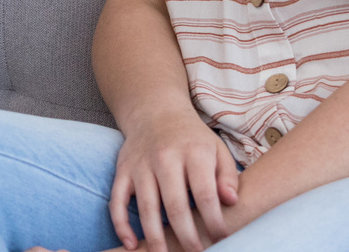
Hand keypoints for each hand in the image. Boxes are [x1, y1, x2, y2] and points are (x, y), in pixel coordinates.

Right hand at [109, 111, 236, 251]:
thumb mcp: (217, 149)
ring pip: (146, 206)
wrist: (155, 111)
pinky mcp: (123, 170)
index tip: (222, 238)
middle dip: (187, 235)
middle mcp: (164, 158)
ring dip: (155, 237)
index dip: (214, 220)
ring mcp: (140, 165)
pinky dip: (121, 223)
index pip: (205, 193)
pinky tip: (131, 244)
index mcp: (192, 153)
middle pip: (175, 204)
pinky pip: (117, 200)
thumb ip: (228, 175)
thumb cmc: (192, 138)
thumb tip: (232, 202)